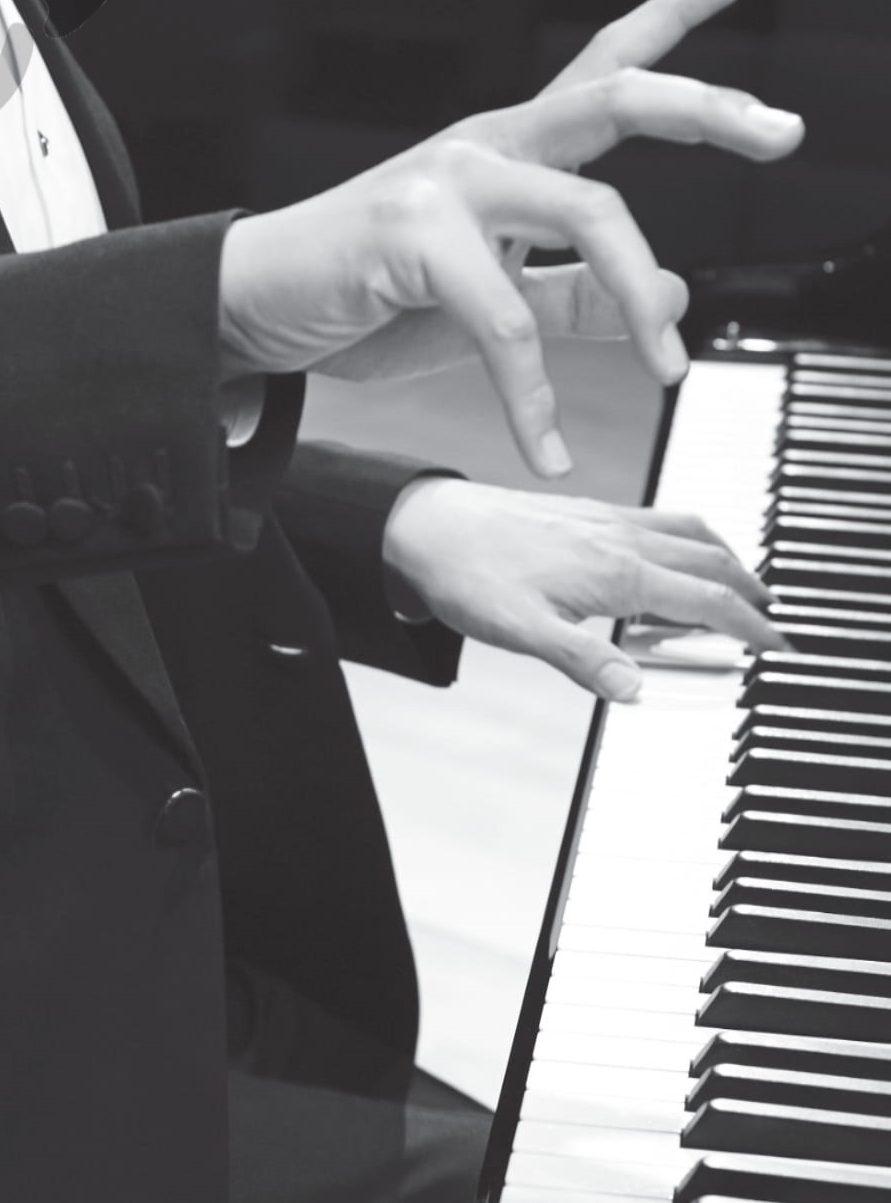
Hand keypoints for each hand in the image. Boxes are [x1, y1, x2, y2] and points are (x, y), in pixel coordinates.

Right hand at [219, 0, 803, 476]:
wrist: (250, 306)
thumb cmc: (367, 297)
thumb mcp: (494, 303)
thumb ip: (577, 295)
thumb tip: (672, 292)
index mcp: (511, 152)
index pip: (605, 68)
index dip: (677, 11)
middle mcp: (487, 146)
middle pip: (617, 98)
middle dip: (708, 106)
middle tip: (783, 131)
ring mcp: (448, 179)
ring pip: (591, 213)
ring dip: (642, 303)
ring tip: (666, 373)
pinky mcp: (411, 232)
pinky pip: (507, 318)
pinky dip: (533, 394)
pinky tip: (546, 444)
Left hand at [380, 478, 788, 701]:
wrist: (423, 523)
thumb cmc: (467, 572)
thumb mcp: (521, 630)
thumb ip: (583, 659)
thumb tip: (634, 690)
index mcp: (615, 569)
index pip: (707, 598)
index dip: (751, 626)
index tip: (781, 648)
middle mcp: (618, 536)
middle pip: (711, 558)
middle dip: (750, 590)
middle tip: (773, 623)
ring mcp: (602, 519)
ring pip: (688, 531)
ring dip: (724, 559)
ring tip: (740, 590)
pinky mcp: (584, 512)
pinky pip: (656, 519)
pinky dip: (688, 540)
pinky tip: (673, 561)